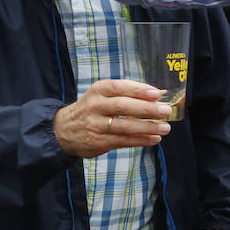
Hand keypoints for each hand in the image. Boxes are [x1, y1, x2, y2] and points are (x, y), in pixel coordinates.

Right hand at [53, 79, 170, 157]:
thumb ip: (127, 94)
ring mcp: (96, 125)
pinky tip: (154, 138)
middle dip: (146, 109)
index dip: (138, 90)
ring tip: (165, 128)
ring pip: (124, 127)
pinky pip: (123, 141)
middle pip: (123, 107)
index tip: (157, 94)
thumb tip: (158, 95)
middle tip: (165, 111)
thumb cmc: (92, 109)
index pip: (119, 87)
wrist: (64, 129)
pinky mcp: (98, 142)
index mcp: (98, 90)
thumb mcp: (103, 95)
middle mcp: (95, 106)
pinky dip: (140, 140)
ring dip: (147, 128)